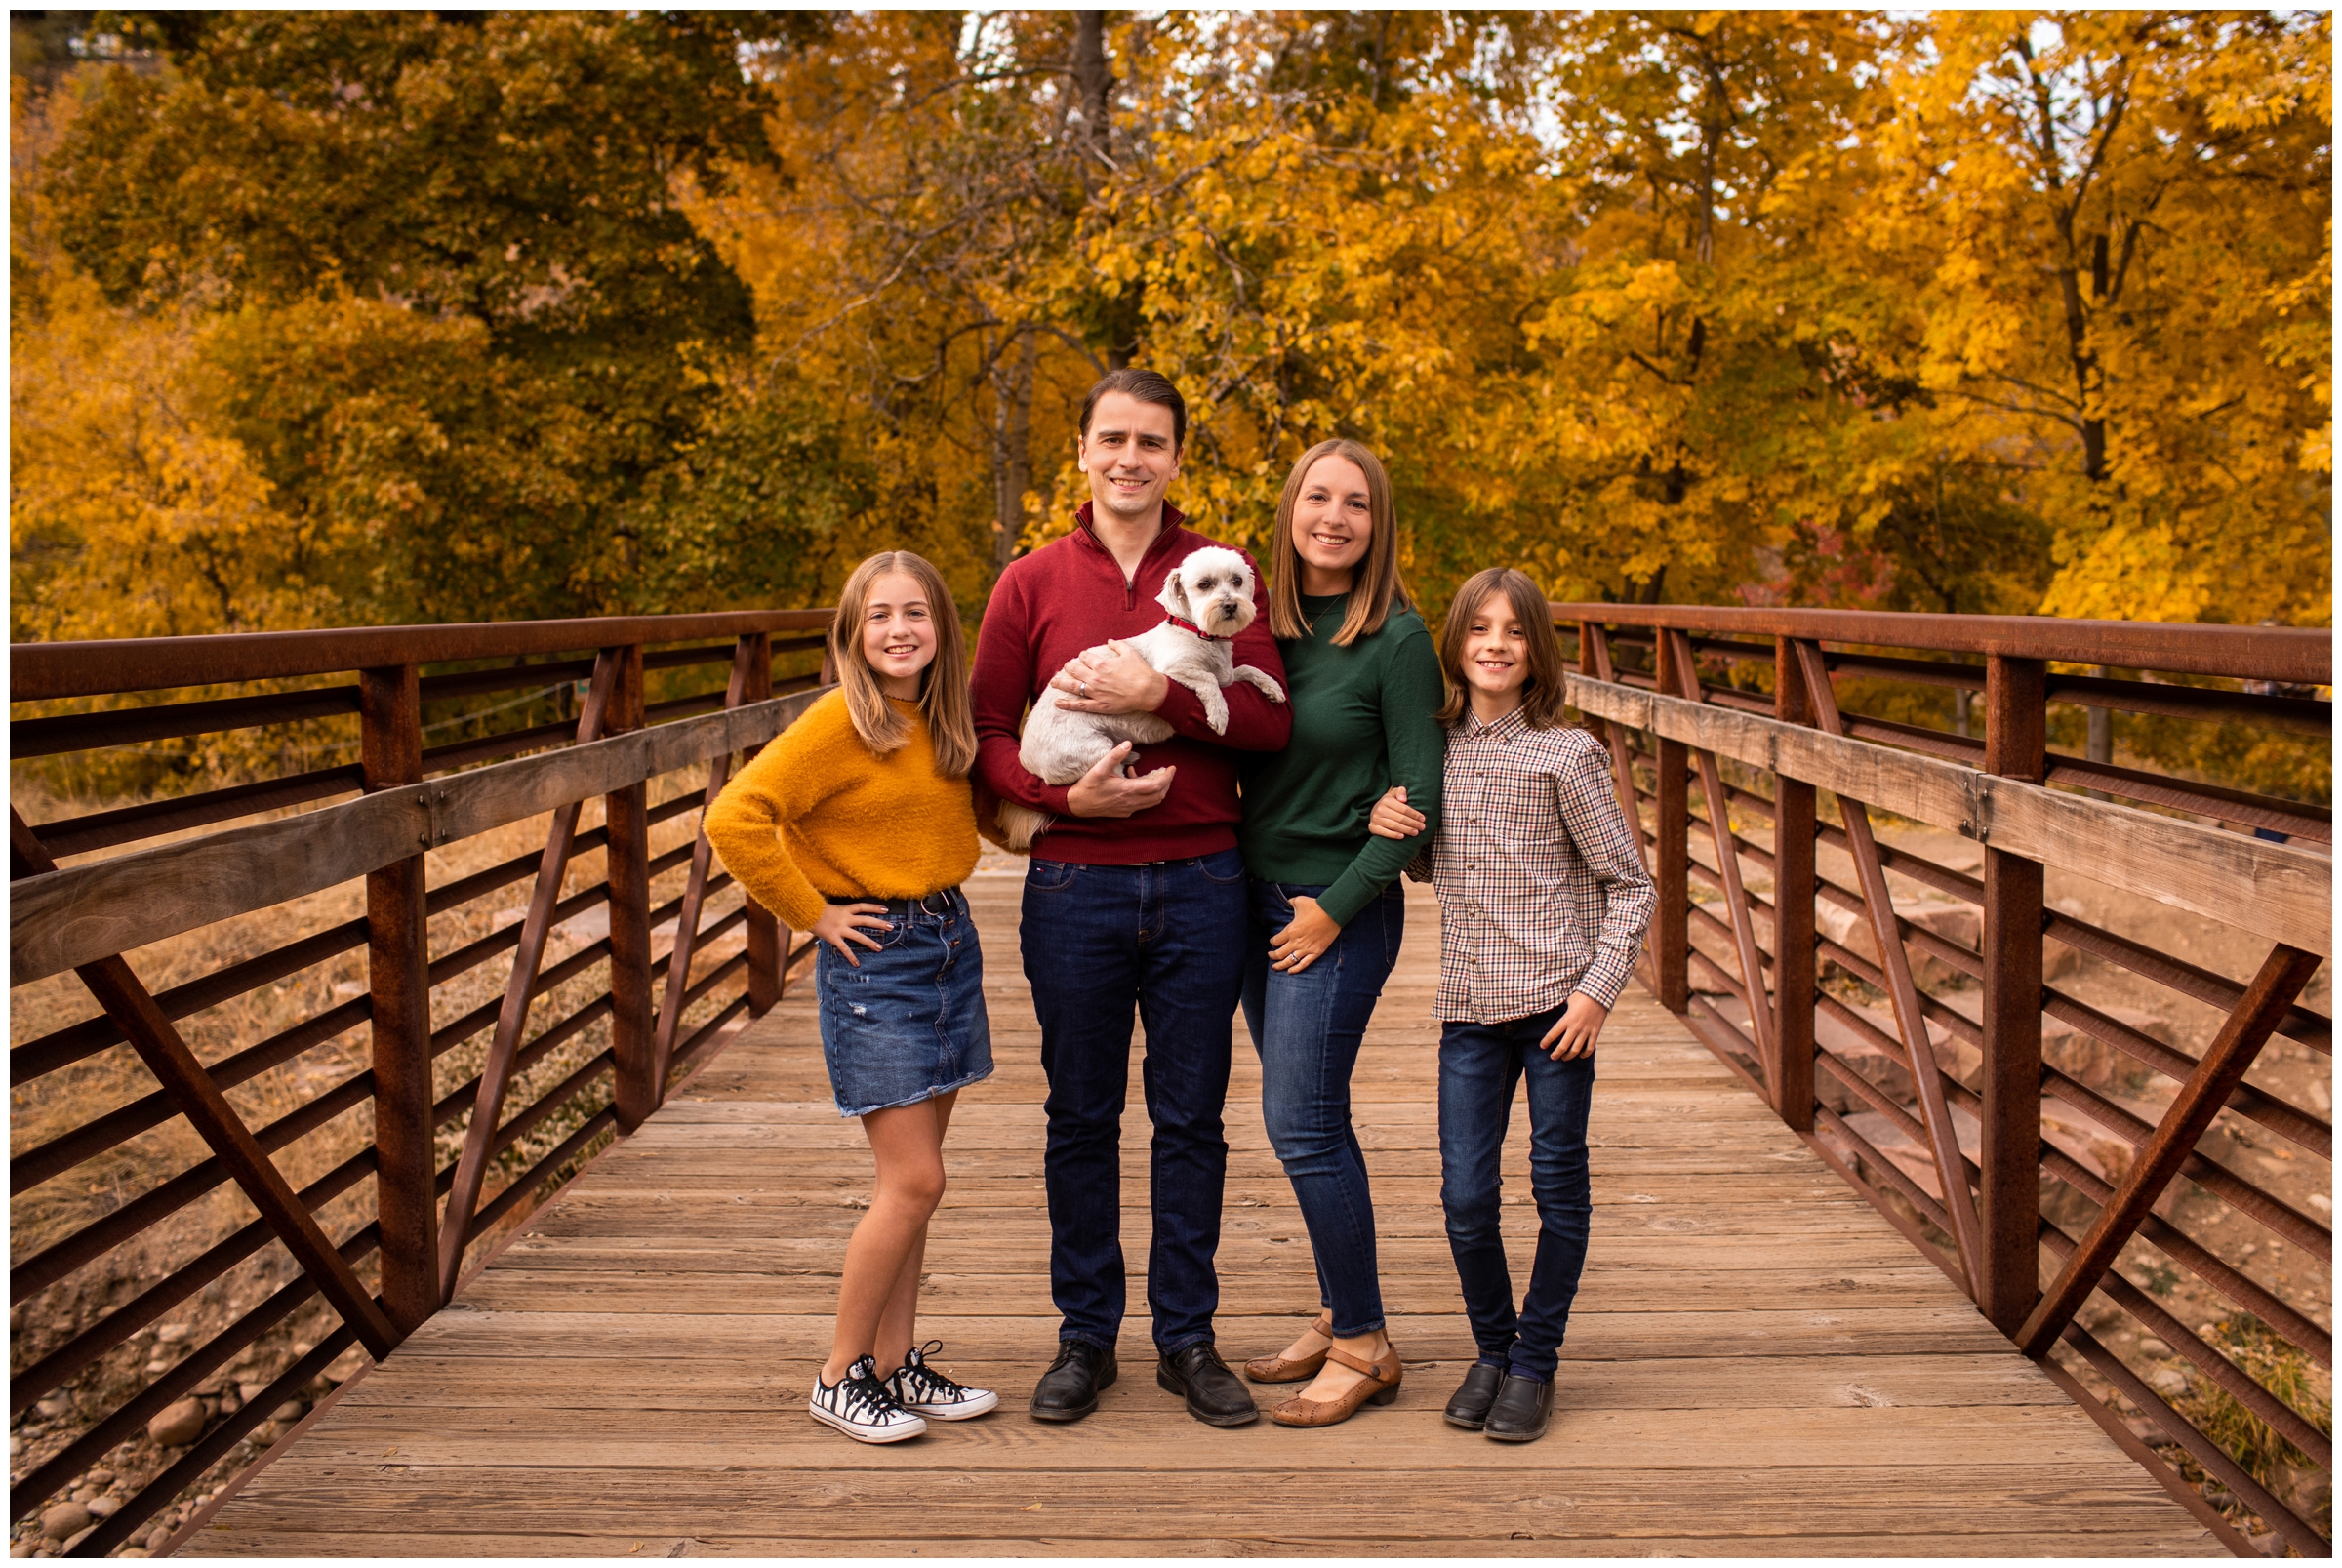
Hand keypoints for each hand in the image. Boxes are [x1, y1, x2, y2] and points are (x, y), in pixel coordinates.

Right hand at [811, 901, 890, 967]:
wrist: (805, 913)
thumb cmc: (816, 911)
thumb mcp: (830, 908)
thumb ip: (839, 913)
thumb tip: (845, 916)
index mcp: (845, 909)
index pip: (863, 907)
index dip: (875, 907)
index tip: (886, 909)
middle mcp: (845, 918)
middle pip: (866, 920)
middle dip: (879, 923)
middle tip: (891, 927)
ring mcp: (840, 928)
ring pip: (858, 936)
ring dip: (870, 942)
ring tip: (880, 948)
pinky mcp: (834, 937)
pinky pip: (844, 949)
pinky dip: (851, 957)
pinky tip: (857, 964)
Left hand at [1051, 640, 1168, 715]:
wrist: (1148, 691)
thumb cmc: (1140, 671)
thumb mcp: (1130, 653)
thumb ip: (1118, 646)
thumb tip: (1110, 641)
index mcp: (1101, 664)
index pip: (1084, 657)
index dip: (1083, 656)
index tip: (1083, 658)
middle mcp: (1095, 678)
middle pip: (1074, 670)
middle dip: (1068, 668)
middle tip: (1066, 668)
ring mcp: (1095, 692)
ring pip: (1072, 687)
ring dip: (1061, 683)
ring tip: (1053, 682)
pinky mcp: (1099, 705)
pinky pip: (1079, 705)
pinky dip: (1067, 704)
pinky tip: (1057, 702)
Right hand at [1065, 741, 1174, 817]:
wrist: (1076, 805)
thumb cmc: (1087, 786)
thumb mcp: (1099, 768)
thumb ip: (1115, 755)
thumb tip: (1129, 743)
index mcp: (1128, 790)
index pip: (1157, 785)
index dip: (1167, 777)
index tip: (1172, 768)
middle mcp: (1131, 802)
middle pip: (1159, 795)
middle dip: (1166, 782)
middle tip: (1166, 771)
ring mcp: (1129, 809)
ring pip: (1153, 801)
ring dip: (1157, 789)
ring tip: (1152, 774)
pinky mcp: (1125, 812)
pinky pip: (1142, 803)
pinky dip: (1146, 792)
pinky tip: (1133, 779)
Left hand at [1269, 894, 1341, 973]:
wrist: (1332, 912)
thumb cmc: (1315, 906)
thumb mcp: (1299, 901)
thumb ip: (1290, 902)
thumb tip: (1287, 901)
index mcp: (1290, 930)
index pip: (1276, 941)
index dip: (1272, 942)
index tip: (1272, 941)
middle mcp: (1296, 942)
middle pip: (1280, 954)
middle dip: (1273, 956)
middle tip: (1270, 955)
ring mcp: (1306, 949)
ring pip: (1289, 961)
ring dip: (1280, 965)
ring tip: (1275, 967)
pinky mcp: (1316, 952)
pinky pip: (1304, 964)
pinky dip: (1296, 969)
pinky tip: (1290, 972)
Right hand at [1366, 785, 1426, 839]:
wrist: (1374, 810)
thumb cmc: (1389, 802)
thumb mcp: (1394, 794)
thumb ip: (1401, 791)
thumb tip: (1404, 800)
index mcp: (1386, 800)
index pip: (1404, 809)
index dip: (1414, 814)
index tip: (1423, 819)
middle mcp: (1379, 809)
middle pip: (1400, 818)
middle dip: (1413, 823)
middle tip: (1422, 827)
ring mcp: (1375, 819)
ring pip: (1393, 826)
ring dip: (1406, 830)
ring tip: (1415, 832)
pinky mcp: (1372, 827)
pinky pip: (1384, 832)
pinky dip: (1393, 835)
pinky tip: (1402, 837)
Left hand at [1540, 992, 1609, 1059]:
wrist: (1599, 993)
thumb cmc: (1581, 994)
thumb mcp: (1567, 1000)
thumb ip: (1562, 1009)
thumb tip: (1551, 1007)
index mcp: (1566, 1019)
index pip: (1552, 1034)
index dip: (1546, 1042)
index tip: (1542, 1046)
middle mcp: (1575, 1027)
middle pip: (1563, 1046)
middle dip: (1556, 1054)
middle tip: (1552, 1057)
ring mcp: (1586, 1031)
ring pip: (1576, 1049)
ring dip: (1569, 1056)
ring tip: (1564, 1058)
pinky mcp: (1595, 1032)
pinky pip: (1590, 1047)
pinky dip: (1585, 1053)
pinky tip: (1581, 1055)